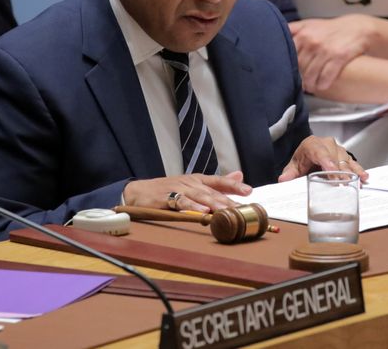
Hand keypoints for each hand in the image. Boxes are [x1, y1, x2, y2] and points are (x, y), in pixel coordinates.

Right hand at [122, 171, 251, 211]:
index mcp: (198, 180)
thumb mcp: (193, 185)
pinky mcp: (166, 198)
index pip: (219, 181)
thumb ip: (216, 184)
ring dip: (214, 203)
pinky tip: (201, 212)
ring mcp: (178, 189)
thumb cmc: (169, 190)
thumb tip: (239, 175)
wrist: (139, 191)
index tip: (249, 191)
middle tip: (241, 209)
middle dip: (228, 200)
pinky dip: (191, 207)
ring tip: (226, 210)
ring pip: (199, 196)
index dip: (234, 186)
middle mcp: (190, 183)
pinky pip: (181, 202)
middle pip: (212, 192)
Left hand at [279, 135, 367, 182]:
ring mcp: (337, 149)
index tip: (331, 170)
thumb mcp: (293, 167)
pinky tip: (363, 177)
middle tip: (342, 182)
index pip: (319, 151)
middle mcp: (326, 144)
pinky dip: (358, 170)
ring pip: (345, 159)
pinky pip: (353, 163)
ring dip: (351, 171)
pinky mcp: (345, 156)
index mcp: (312, 144)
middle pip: (334, 157)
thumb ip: (289, 173)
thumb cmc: (303, 160)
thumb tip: (284, 179)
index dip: (326, 160)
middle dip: (339, 170)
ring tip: (357, 181)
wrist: (308, 155)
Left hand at [289, 15, 374, 92]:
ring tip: (310, 87)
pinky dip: (323, 84)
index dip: (287, 66)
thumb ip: (293, 31)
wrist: (358, 28)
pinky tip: (322, 86)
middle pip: (299, 66)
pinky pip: (326, 76)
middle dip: (299, 77)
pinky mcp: (339, 57)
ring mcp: (325, 49)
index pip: (289, 54)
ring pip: (311, 74)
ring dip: (310, 84)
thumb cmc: (331, 29)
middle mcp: (312, 40)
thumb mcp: (310, 24)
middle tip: (301, 84)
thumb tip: (274, 42)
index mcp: (303, 32)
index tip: (288, 73)